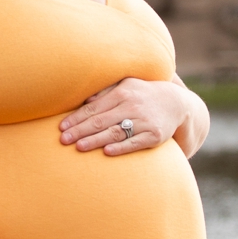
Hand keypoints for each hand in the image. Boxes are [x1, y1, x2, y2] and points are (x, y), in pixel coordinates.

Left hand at [59, 77, 189, 155]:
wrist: (176, 103)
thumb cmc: (142, 95)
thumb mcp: (126, 86)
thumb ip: (105, 92)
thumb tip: (84, 101)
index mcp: (122, 92)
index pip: (94, 107)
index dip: (77, 118)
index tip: (61, 128)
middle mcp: (132, 105)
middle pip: (101, 120)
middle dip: (80, 130)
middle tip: (63, 140)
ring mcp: (144, 121)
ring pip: (115, 132)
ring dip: (95, 140)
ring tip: (79, 147)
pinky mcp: (155, 135)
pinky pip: (135, 143)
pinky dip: (121, 147)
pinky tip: (107, 152)